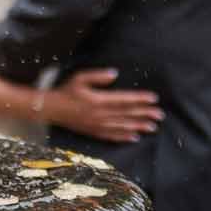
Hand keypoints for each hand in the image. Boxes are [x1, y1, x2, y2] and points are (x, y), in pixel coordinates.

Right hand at [41, 68, 162, 142]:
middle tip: (159, 114)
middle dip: (144, 113)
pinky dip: (125, 137)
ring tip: (153, 127)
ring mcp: (98, 125)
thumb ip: (97, 76)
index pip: (124, 99)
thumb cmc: (66, 91)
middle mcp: (100, 114)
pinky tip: (135, 137)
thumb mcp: (79, 78)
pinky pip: (112, 136)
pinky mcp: (94, 132)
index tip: (153, 98)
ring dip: (139, 126)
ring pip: (123, 126)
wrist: (51, 109)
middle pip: (127, 114)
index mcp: (98, 100)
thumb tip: (114, 73)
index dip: (139, 98)